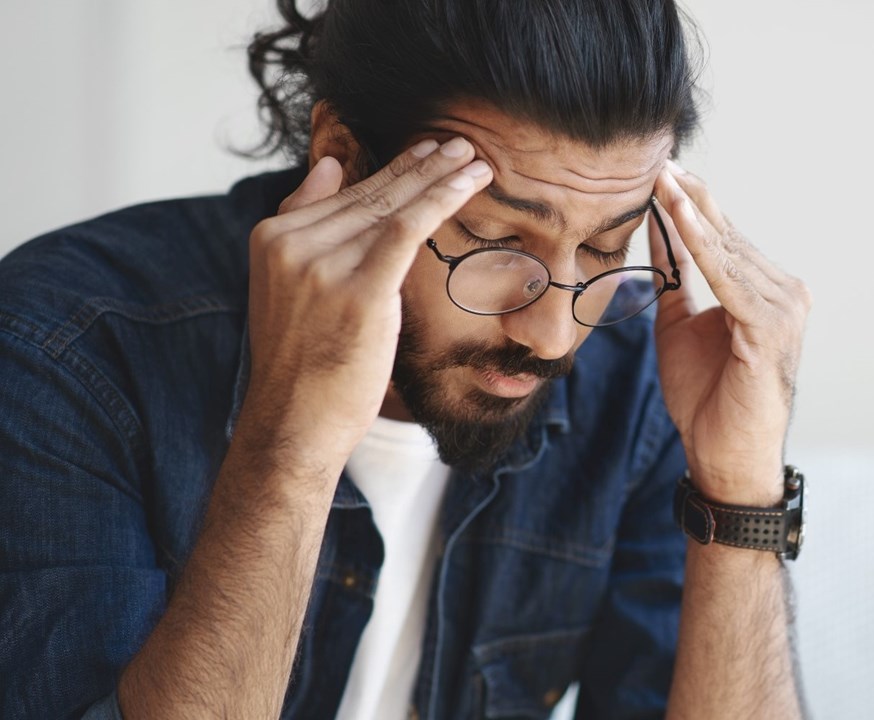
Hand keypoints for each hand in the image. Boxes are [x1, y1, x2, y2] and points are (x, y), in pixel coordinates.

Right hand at [241, 138, 491, 466]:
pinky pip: (407, 229)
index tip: (428, 151)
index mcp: (272, 238)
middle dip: (421, 166)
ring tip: (474, 159)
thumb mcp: (290, 288)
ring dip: (440, 177)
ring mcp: (322, 265)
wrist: (294, 424)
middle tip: (459, 143)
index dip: (392, 169)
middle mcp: (292, 244)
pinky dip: (442, 200)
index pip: (345, 194)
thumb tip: (331, 166)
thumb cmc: (304, 365)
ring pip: (393, 206)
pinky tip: (470, 183)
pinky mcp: (359, 289)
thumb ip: (306, 225)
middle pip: (372, 195)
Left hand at [649, 161, 811, 505]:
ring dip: (692, 213)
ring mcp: (783, 308)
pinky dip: (700, 244)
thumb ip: (674, 278)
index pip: (725, 238)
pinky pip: (727, 276)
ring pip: (728, 250)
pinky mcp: (770, 326)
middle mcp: (784, 293)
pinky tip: (676, 215)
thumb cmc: (707, 400)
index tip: (661, 171)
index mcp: (766, 292)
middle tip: (659, 159)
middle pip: (729, 235)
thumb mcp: (679, 326)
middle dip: (691, 197)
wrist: (724, 457)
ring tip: (662, 178)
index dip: (692, 205)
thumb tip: (657, 230)